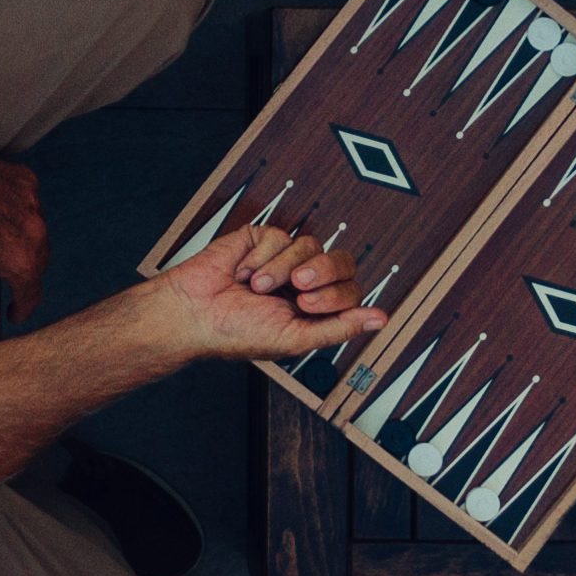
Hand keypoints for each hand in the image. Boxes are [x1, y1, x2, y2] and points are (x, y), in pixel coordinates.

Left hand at [0, 125, 49, 332]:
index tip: (13, 314)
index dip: (21, 310)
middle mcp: (36, 231)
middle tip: (2, 281)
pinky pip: (30, 207)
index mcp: (21, 260)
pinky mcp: (26, 180)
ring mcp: (33, 203)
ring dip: (23, 244)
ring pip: (37, 235)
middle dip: (22, 277)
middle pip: (39, 265)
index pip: (32, 295)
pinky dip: (18, 216)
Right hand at [139, 223, 387, 363]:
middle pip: (341, 260)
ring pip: (311, 245)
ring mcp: (286, 258)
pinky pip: (280, 236)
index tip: (307, 305)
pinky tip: (244, 272)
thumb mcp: (295, 339)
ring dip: (281, 269)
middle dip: (321, 272)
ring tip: (257, 287)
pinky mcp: (264, 239)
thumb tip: (380, 320)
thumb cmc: (238, 332)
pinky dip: (261, 257)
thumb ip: (340, 327)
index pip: (351, 289)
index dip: (336, 294)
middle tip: (296, 288)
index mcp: (317, 307)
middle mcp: (306, 281)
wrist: (195, 312)